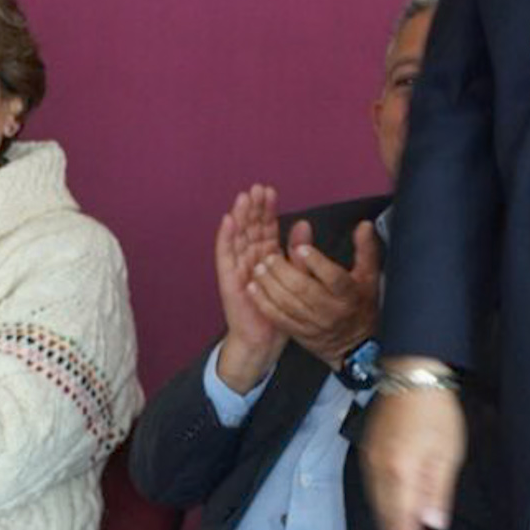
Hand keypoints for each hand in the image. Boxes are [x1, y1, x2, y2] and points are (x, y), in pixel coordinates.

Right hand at [213, 186, 286, 392]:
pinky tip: (228, 221)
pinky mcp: (229, 279)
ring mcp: (237, 268)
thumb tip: (305, 224)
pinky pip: (225, 255)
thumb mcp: (295, 277)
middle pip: (250, 229)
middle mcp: (250, 260)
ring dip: (240, 217)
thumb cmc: (279, 311)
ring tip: (244, 197)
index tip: (270, 191)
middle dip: (253, 208)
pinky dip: (225, 237)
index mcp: (265, 258)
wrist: (264, 340)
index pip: (265, 229)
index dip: (267, 211)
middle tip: (258, 188)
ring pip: (238, 237)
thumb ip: (298, 252)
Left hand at [248, 219, 380, 369]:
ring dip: (270, 285)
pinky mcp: (300, 333)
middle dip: (284, 271)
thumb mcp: (369, 276)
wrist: (355, 344)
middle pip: (305, 290)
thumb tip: (364, 225)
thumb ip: (365, 249)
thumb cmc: (360, 305)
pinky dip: (264, 303)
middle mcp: (331, 310)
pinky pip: (279, 318)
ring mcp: (314, 324)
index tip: (301, 248)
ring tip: (259, 269)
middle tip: (270, 257)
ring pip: (288, 304)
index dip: (316, 262)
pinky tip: (254, 289)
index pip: (333, 278)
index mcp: (349, 294)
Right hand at [360, 367, 466, 529]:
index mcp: (401, 472)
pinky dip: (379, 501)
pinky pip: (370, 483)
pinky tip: (387, 505)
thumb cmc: (436, 411)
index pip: (400, 517)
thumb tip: (431, 522)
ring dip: (385, 520)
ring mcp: (370, 456)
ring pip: (374, 499)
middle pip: (383, 511)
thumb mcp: (448, 453)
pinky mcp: (368, 447)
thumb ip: (437, 490)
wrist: (412, 374)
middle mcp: (379, 468)